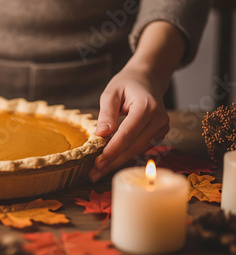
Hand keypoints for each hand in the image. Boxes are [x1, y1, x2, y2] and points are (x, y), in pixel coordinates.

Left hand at [88, 65, 169, 181]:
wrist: (148, 79)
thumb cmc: (127, 84)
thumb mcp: (111, 92)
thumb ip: (106, 113)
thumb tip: (101, 135)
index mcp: (147, 107)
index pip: (127, 134)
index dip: (112, 150)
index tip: (97, 163)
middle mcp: (159, 119)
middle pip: (133, 147)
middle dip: (112, 162)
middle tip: (93, 174)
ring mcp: (162, 127)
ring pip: (137, 151)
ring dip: (117, 162)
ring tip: (98, 171)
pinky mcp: (160, 133)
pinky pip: (140, 148)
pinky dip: (125, 155)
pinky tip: (110, 161)